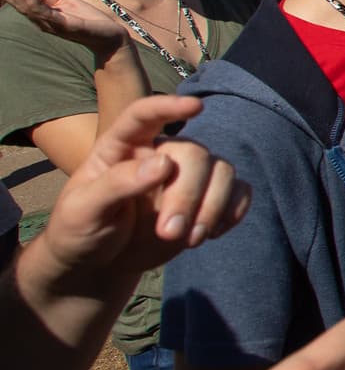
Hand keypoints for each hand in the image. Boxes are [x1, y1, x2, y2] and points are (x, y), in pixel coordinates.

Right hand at [0, 0, 128, 56]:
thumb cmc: (85, 19)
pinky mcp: (65, 25)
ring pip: (27, 6)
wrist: (109, 37)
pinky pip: (46, 14)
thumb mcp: (63, 2)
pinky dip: (34, 2)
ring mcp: (52, 23)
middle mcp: (41, 19)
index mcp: (39, 12)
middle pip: (18, 0)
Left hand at [41, 95, 249, 280]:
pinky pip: (239, 191)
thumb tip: (163, 164)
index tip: (195, 107)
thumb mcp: (82, 209)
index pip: (144, 115)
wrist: (101, 263)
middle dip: (188, 195)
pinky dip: (233, 211)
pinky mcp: (208, 199)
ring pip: (222, 170)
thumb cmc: (81, 230)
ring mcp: (186, 176)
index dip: (168, 106)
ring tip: (191, 240)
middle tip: (170, 233)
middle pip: (193, 153)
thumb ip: (116, 184)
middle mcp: (160, 154)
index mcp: (121, 147)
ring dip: (212, 207)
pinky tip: (213, 233)